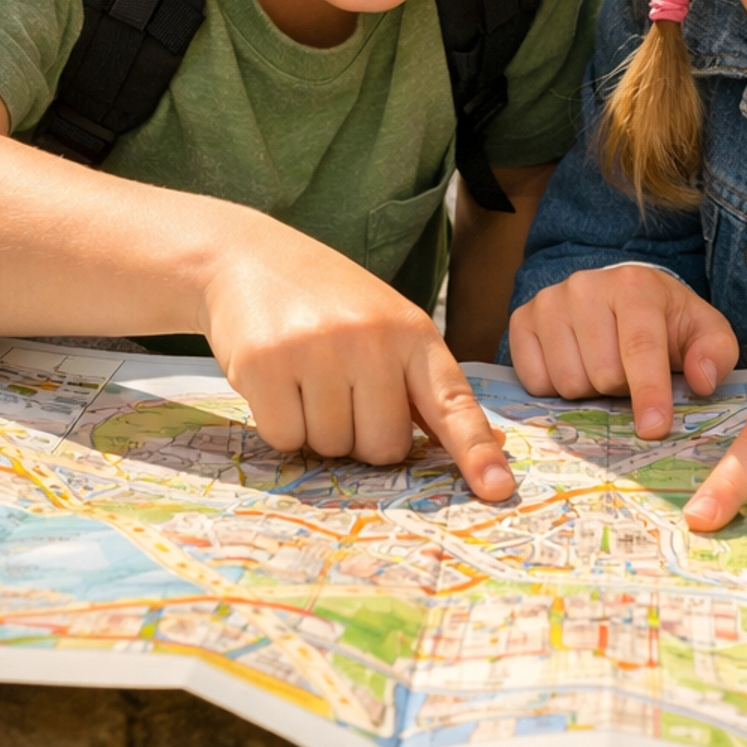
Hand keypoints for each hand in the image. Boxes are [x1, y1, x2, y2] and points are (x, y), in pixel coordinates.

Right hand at [201, 214, 513, 499]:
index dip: (475, 450)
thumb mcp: (387, 328)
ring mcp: (317, 349)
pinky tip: (277, 380)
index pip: (452, 401)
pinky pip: (286, 438)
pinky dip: (280, 423)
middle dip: (361, 435)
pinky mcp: (266, 364)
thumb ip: (424, 387)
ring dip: (317, 428)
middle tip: (339, 388)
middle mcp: (371, 338)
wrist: (249, 257)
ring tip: (305, 376)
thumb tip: (485, 446)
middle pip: (384, 447)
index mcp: (413, 332)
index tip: (498, 489)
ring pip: (332, 447)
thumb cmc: (330, 303)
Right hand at [508, 265, 738, 438]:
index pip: (640, 346)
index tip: (654, 429)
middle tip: (628, 376)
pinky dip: (556, 389)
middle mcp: (585, 286)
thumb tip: (702, 381)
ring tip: (602, 368)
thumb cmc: (665, 322)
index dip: (649, 392)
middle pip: (602, 373)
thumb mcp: (703, 332)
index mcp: (634, 285)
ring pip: (567, 381)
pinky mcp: (521, 319)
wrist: (621, 298)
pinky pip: (535, 381)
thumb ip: (715, 354)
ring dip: (589, 392)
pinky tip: (574, 366)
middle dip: (620, 390)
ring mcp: (548, 300)